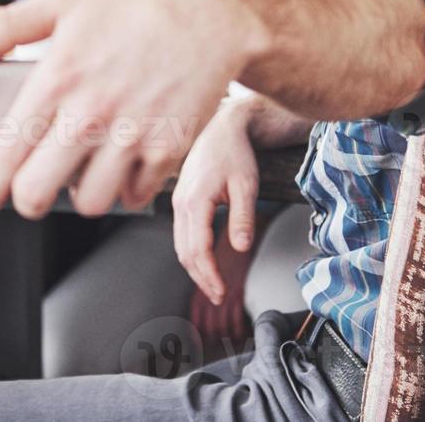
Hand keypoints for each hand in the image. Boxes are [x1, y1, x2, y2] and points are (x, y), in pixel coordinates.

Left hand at [0, 0, 263, 219]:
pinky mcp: (167, 151)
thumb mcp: (62, 5)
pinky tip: (121, 166)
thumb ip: (4, 28)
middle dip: (28, 200)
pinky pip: (133, 197)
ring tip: (81, 174)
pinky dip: (125, 190)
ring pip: (88, 203)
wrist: (207, 22)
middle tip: (32, 191)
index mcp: (57, 80)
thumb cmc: (130, 14)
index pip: (8, 151)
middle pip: (38, 192)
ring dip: (80, 195)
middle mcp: (91, 113)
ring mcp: (131, 136)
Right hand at [172, 98, 259, 303]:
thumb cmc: (235, 152)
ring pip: (180, 245)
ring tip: (212, 285)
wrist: (221, 128)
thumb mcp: (246, 185)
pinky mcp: (181, 200)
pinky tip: (203, 262)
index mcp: (195, 201)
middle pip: (185, 252)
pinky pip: (181, 234)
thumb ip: (243, 217)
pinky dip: (191, 253)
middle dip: (201, 278)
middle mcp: (181, 203)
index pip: (198, 249)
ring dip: (194, 268)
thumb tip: (240, 247)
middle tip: (219, 296)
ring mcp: (178, 202)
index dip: (210, 274)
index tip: (222, 291)